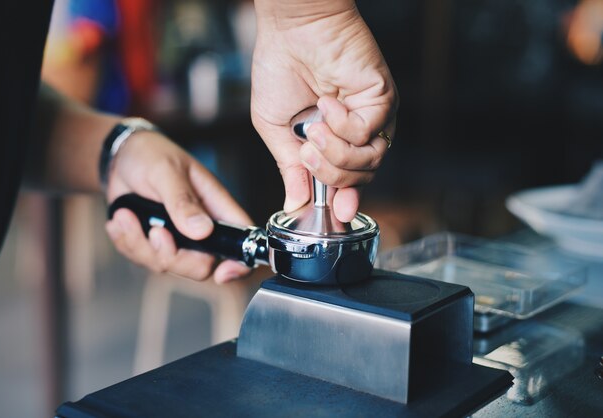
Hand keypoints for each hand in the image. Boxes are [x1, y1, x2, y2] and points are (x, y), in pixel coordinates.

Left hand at [104, 131, 252, 283]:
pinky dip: (126, 243)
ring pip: (168, 266)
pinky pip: (143, 260)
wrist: (121, 158)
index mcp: (216, 207)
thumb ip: (182, 201)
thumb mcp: (166, 171)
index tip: (222, 274)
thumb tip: (202, 231)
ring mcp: (178, 239)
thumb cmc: (152, 155)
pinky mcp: (154, 244)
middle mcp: (202, 229)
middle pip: (200, 266)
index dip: (239, 264)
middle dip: (170, 255)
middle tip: (154, 231)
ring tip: (124, 216)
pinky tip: (120, 221)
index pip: (242, 242)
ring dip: (140, 244)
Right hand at [251, 1, 397, 221]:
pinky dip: (342, 124)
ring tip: (313, 130)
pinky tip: (327, 103)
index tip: (337, 216)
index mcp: (333, 140)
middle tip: (306, 154)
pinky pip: (367, 132)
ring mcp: (372, 116)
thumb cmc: (280, 69)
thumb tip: (294, 202)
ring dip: (335, 153)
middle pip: (360, 178)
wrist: (290, 29)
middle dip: (329, 174)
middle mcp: (356, 131)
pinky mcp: (382, 99)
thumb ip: (290, 167)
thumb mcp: (275, 129)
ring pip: (368, 161)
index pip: (347, 180)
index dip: (343, 200)